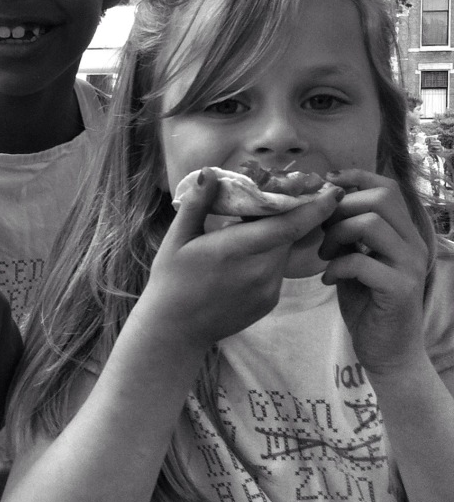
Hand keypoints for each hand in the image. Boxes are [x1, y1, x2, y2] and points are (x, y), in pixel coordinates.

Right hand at [138, 168, 344, 349]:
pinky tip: (246, 255)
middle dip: (290, 213)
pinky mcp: (269, 301)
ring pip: (284, 251)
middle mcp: (260, 272)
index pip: (288, 226)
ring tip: (254, 224)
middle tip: (281, 195)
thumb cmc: (170, 280)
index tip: (331, 189)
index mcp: (236, 250)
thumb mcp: (176, 238)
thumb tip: (210, 172)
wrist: (175, 330)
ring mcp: (268, 290)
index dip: (313, 207)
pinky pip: (277, 269)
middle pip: (290, 234)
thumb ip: (197, 204)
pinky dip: (270, 255)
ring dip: (278, 234)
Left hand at [319, 169, 429, 373]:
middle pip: (380, 198)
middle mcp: (413, 243)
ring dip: (337, 235)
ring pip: (372, 224)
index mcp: (403, 233)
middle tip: (323, 232)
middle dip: (341, 208)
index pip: (388, 187)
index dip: (356, 177)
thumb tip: (321, 204)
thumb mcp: (354, 259)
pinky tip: (327, 279)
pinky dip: (337, 267)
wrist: (387, 350)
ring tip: (324, 256)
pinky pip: (362, 261)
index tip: (327, 183)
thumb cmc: (367, 302)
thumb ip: (346, 234)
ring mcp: (409, 265)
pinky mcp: (399, 288)